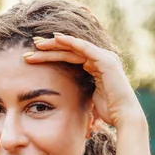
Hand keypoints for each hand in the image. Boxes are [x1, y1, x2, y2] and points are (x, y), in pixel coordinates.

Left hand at [23, 33, 145, 129]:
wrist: (123, 116)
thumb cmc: (108, 112)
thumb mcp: (89, 100)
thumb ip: (80, 94)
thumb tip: (68, 102)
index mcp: (95, 67)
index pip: (70, 57)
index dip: (52, 55)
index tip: (34, 56)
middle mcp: (100, 59)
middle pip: (69, 50)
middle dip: (49, 48)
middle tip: (30, 46)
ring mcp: (103, 57)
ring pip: (74, 47)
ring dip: (54, 44)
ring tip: (36, 44)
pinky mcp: (105, 60)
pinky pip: (84, 47)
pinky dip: (70, 42)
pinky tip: (56, 38)